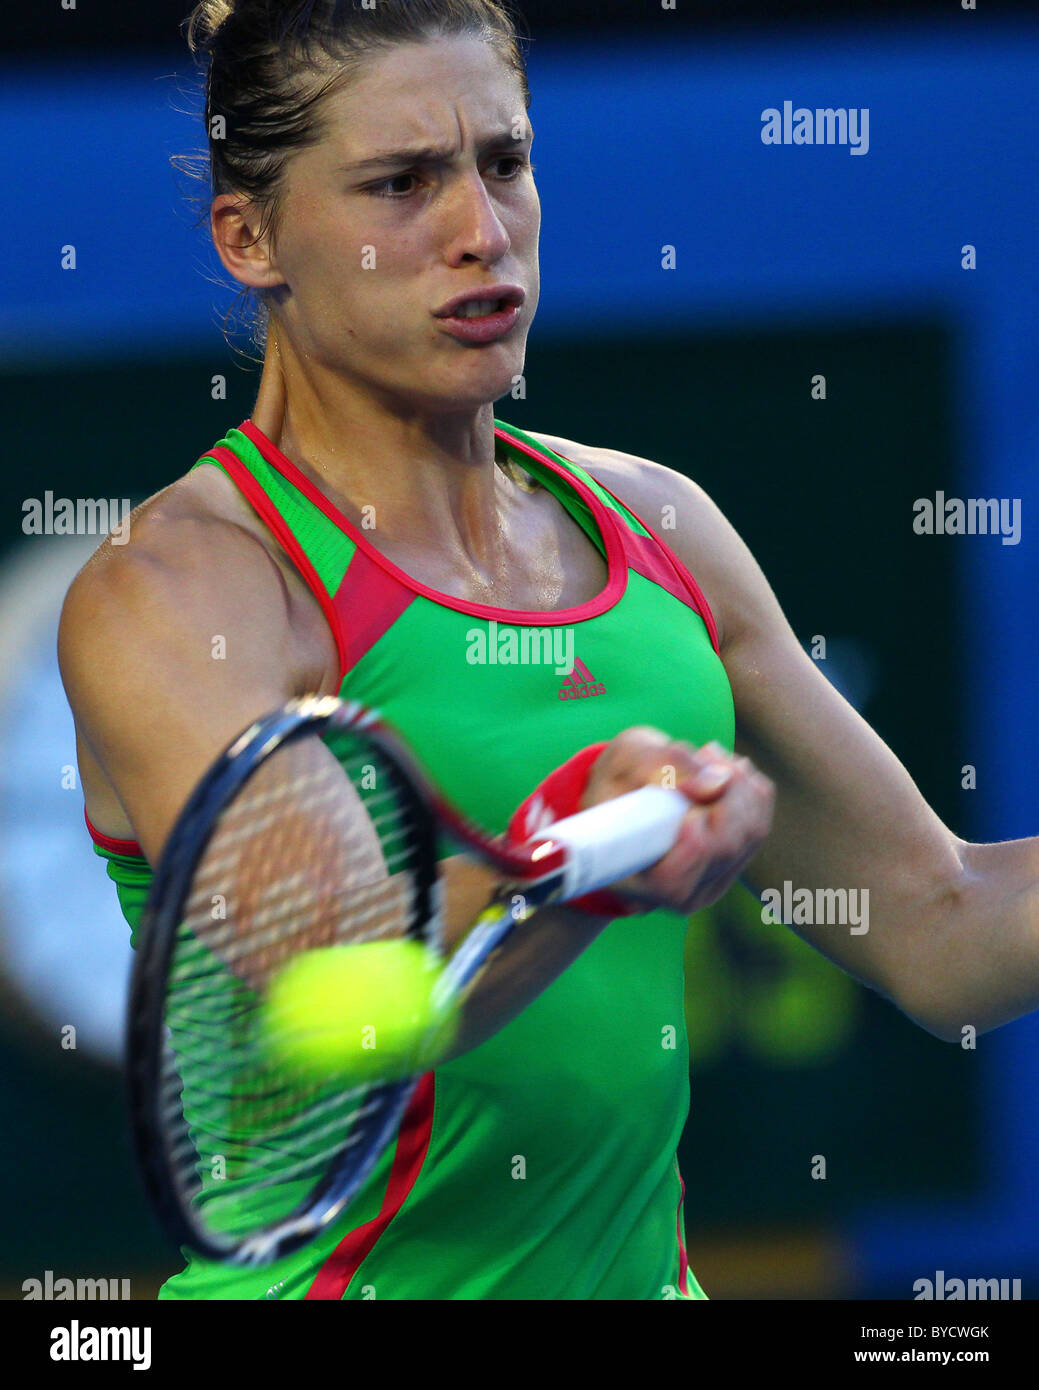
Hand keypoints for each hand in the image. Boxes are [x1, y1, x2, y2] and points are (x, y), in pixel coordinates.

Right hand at [580, 727, 775, 913]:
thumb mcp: (626, 758)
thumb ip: (665, 767)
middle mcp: (675, 894)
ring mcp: (710, 883)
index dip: (692, 842)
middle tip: (706, 754)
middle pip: (724, 849)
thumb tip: (718, 783)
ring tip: (711, 757)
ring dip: (740, 786)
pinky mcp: (733, 865)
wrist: (626, 789)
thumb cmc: (617, 776)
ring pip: (750, 835)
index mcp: (632, 881)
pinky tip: (725, 772)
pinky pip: (759, 826)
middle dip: (726, 793)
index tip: (691, 798)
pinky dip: (751, 791)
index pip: (672, 880)